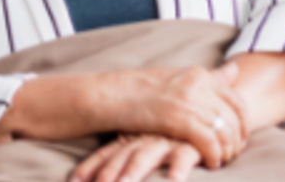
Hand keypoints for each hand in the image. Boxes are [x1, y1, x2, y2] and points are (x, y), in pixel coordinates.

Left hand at [73, 135, 201, 181]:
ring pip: (147, 156)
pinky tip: (174, 179)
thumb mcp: (149, 139)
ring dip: (134, 171)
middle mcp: (147, 138)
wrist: (208, 109)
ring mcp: (168, 140)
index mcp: (135, 137)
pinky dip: (178, 167)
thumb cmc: (176, 131)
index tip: (76, 181)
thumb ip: (127, 152)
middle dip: (108, 172)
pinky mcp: (192, 143)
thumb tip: (93, 177)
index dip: (92, 167)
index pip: (109, 153)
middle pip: (122, 157)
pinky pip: (185, 155)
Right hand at [104, 64, 246, 167]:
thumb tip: (236, 70)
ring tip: (222, 160)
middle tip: (233, 154)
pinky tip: (211, 163)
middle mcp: (199, 85)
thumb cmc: (141, 90)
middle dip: (237, 139)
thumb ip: (208, 78)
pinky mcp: (179, 119)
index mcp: (200, 74)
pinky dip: (214, 154)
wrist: (111, 95)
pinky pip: (208, 141)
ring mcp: (190, 101)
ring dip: (227, 150)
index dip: (244, 122)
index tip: (240, 137)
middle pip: (233, 117)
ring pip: (224, 130)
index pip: (236, 100)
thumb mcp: (178, 77)